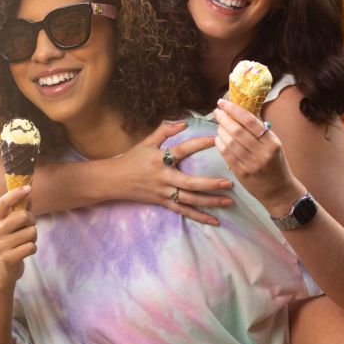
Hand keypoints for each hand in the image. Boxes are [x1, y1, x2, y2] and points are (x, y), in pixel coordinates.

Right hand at [0, 186, 37, 286]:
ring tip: (23, 243)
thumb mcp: (9, 227)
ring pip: (31, 232)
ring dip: (33, 238)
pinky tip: (24, 252)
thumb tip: (29, 195)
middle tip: (28, 227)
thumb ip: (18, 211)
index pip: (3, 202)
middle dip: (32, 221)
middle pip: (24, 216)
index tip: (28, 188)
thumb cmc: (9, 244)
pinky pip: (32, 246)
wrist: (1, 273)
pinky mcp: (9, 258)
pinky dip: (32, 248)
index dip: (16, 193)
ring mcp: (0, 245)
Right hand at [118, 121, 233, 224]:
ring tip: (228, 201)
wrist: (114, 181)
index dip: (198, 144)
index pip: (182, 150)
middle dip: (210, 184)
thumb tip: (184, 122)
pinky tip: (215, 220)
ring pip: (190, 200)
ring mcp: (164, 192)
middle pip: (190, 183)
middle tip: (229, 183)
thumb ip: (165, 131)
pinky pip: (184, 211)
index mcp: (160, 159)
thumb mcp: (146, 142)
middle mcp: (163, 177)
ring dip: (210, 202)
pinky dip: (199, 217)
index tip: (215, 139)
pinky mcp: (163, 203)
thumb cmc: (132, 159)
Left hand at [214, 99, 304, 214]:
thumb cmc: (275, 164)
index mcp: (272, 142)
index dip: (234, 110)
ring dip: (221, 131)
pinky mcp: (242, 173)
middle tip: (217, 111)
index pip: (250, 121)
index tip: (223, 102)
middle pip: (238, 131)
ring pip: (230, 143)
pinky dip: (220, 144)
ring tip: (219, 125)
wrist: (279, 191)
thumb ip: (259, 131)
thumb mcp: (273, 145)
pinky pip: (227, 155)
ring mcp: (251, 164)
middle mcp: (262, 153)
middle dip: (224, 118)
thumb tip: (239, 112)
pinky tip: (218, 138)